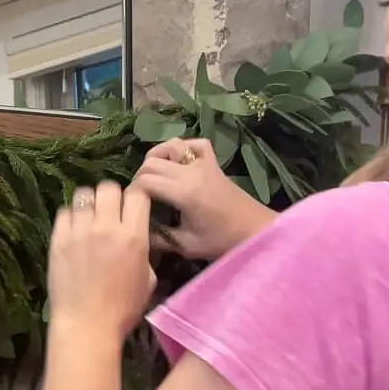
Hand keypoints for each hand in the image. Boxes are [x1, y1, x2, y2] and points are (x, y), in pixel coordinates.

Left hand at [48, 180, 155, 342]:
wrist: (87, 325)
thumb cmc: (122, 309)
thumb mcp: (147, 280)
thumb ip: (143, 251)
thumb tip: (136, 239)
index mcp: (134, 237)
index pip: (138, 194)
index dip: (136, 197)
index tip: (133, 205)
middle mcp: (107, 227)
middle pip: (108, 187)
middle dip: (111, 196)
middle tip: (109, 211)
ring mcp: (79, 231)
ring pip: (83, 194)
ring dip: (89, 203)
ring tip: (89, 217)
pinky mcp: (58, 239)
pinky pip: (64, 212)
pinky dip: (70, 217)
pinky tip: (73, 230)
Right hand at [131, 138, 275, 261]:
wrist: (256, 231)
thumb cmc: (222, 241)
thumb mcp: (186, 245)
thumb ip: (158, 239)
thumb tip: (137, 233)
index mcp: (184, 192)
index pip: (144, 181)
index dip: (133, 191)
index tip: (133, 205)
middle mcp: (192, 172)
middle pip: (152, 162)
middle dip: (140, 176)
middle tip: (141, 195)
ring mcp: (204, 163)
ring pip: (171, 146)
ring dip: (157, 157)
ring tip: (153, 175)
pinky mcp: (214, 163)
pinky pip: (196, 144)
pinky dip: (184, 148)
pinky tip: (179, 162)